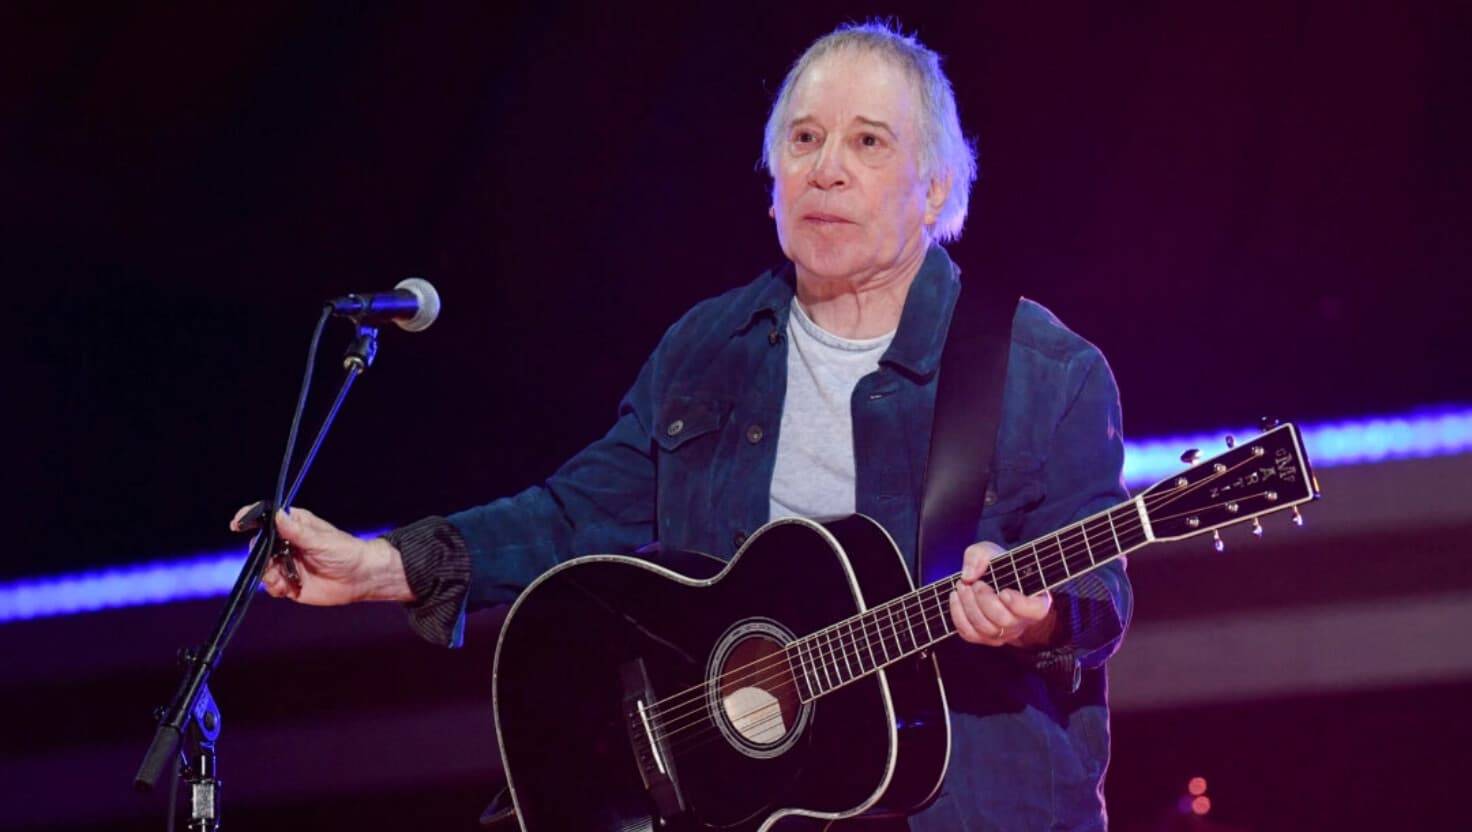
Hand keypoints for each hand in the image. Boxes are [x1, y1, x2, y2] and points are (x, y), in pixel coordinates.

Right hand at [230, 504, 412, 604]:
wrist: (360, 578)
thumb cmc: (346, 552)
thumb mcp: (322, 540)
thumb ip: (298, 532)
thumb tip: (279, 516)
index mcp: (293, 525)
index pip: (265, 518)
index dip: (248, 518)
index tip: (237, 524)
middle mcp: (286, 543)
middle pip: (258, 546)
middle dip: (259, 556)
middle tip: (272, 563)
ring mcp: (285, 563)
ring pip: (261, 568)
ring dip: (267, 575)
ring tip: (282, 580)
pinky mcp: (289, 582)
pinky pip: (271, 585)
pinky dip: (275, 587)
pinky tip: (288, 588)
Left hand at [949, 541, 1056, 647]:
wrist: (991, 582)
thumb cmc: (999, 568)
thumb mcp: (993, 552)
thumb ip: (982, 555)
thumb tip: (969, 575)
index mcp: (1035, 601)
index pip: (1034, 611)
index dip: (1019, 604)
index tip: (1004, 592)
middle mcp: (1021, 622)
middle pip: (1004, 620)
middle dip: (984, 600)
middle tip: (975, 583)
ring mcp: (1003, 633)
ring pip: (985, 628)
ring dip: (968, 605)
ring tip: (962, 586)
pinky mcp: (984, 638)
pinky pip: (969, 634)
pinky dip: (958, 615)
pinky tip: (956, 597)